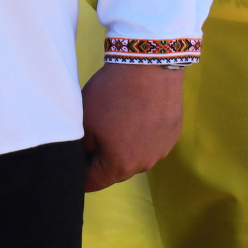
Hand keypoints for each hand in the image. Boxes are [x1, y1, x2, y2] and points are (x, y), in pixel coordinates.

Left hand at [82, 62, 184, 191]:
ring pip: (134, 157)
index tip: (75, 157)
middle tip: (95, 133)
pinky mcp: (172, 134)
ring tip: (118, 120)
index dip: (78, 172)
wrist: (149, 64)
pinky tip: (137, 114)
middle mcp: (144, 164)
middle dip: (102, 159)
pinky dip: (142, 135)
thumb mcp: (85, 121)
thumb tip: (82, 157)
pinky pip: (151, 143)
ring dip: (124, 147)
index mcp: (119, 165)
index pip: (91, 183)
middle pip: (114, 171)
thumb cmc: (113, 92)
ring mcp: (161, 149)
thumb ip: (81, 148)